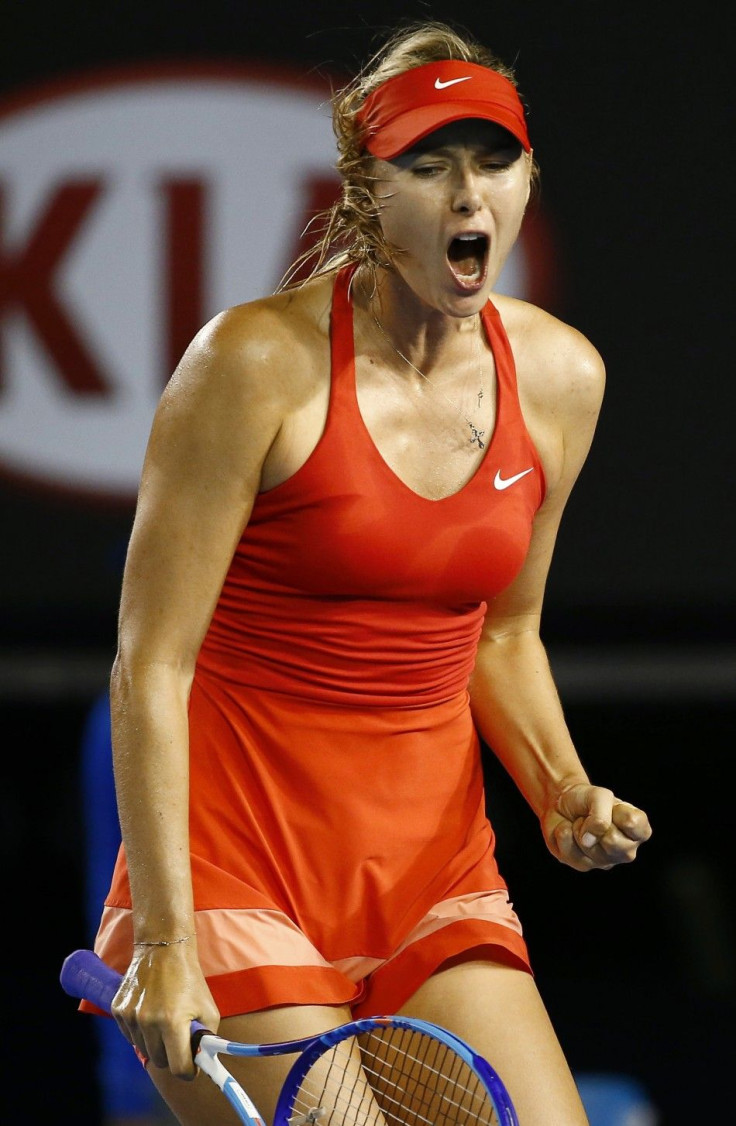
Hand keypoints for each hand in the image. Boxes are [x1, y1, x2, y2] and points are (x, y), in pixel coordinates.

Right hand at [111, 940, 219, 1078]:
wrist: (163, 949)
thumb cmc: (189, 980)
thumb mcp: (207, 1008)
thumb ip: (206, 1038)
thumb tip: (202, 1061)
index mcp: (173, 1022)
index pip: (178, 1068)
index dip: (188, 1072)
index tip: (192, 1068)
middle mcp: (149, 1022)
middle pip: (159, 1062)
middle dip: (171, 1055)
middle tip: (179, 1039)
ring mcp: (131, 1016)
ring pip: (144, 1050)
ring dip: (155, 1043)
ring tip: (165, 1020)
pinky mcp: (118, 1010)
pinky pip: (130, 1036)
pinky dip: (141, 1032)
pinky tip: (150, 1013)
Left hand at [541, 782, 651, 871]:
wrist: (561, 803)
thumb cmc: (587, 799)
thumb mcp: (599, 796)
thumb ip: (600, 815)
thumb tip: (589, 841)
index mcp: (639, 832)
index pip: (633, 824)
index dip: (617, 811)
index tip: (611, 807)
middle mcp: (627, 850)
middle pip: (612, 841)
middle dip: (595, 822)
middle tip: (592, 816)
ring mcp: (606, 861)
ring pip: (589, 847)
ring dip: (578, 828)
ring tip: (581, 823)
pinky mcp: (583, 865)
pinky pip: (570, 852)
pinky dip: (564, 835)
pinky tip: (569, 831)